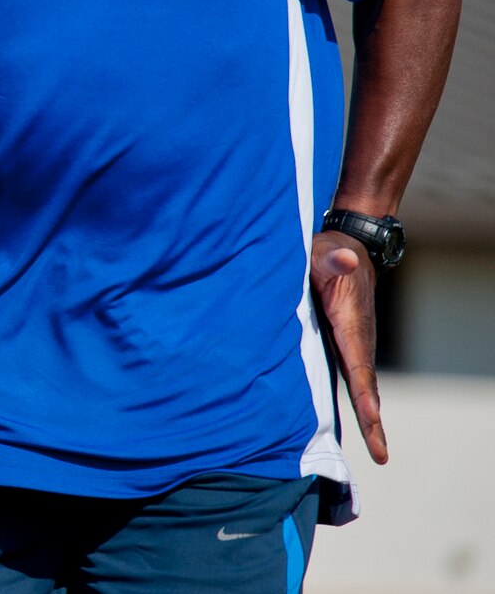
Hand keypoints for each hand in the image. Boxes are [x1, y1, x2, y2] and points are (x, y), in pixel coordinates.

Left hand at [312, 230, 386, 462]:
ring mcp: (352, 346)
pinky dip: (359, 402)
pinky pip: (351, 378)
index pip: (358, 363)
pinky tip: (356, 424)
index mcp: (350, 324)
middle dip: (373, 419)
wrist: (345, 251)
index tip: (371, 416)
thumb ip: (332, 259)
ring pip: (362, 386)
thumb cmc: (329, 254)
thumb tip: (345, 259)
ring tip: (377, 450)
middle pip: (367, 386)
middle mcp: (356, 340)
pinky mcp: (343, 346)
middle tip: (381, 454)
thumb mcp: (325, 252)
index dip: (364, 391)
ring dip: (369, 417)